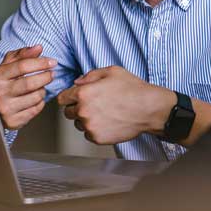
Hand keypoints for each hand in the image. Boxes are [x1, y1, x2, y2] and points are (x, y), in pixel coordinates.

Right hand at [0, 45, 55, 129]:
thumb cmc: (1, 84)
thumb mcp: (7, 66)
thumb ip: (22, 55)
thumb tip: (38, 48)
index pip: (22, 66)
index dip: (41, 62)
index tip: (52, 62)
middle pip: (30, 83)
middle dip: (46, 76)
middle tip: (51, 74)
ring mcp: (5, 109)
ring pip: (35, 97)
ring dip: (42, 90)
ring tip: (38, 87)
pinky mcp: (13, 121)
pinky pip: (35, 110)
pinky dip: (39, 103)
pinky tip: (33, 99)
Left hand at [57, 66, 173, 144]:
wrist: (148, 108)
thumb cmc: (132, 89)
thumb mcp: (111, 71)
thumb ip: (90, 76)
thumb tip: (77, 82)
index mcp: (83, 93)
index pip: (62, 99)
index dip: (69, 97)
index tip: (75, 98)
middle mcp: (83, 111)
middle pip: (68, 113)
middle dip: (77, 108)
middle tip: (94, 105)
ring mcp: (90, 126)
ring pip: (79, 125)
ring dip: (86, 120)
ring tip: (103, 113)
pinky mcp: (97, 138)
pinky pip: (88, 135)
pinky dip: (95, 130)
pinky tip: (108, 122)